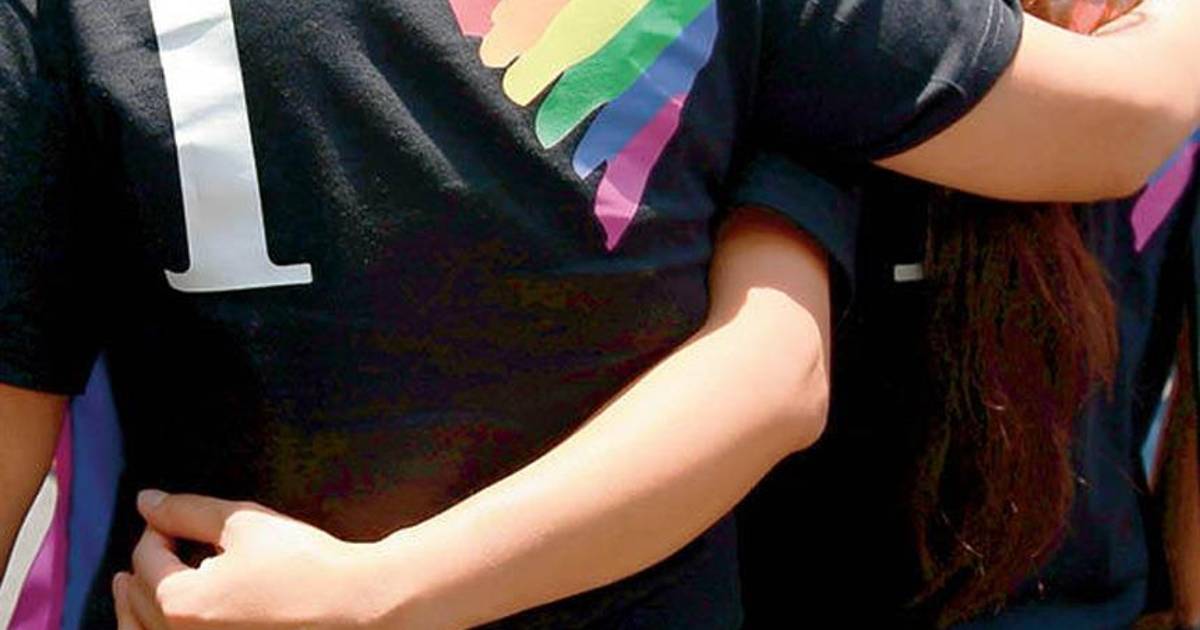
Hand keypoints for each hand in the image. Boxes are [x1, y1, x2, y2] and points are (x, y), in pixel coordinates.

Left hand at [113, 491, 386, 628]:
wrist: (355, 608)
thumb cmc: (303, 564)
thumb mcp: (243, 524)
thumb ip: (187, 510)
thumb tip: (146, 501)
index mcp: (179, 604)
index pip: (147, 558)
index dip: (157, 528)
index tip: (168, 516)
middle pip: (139, 601)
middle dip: (142, 569)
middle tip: (150, 546)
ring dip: (134, 610)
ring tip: (130, 588)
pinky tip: (167, 619)